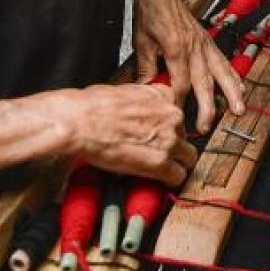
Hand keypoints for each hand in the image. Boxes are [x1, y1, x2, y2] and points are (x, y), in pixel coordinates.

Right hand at [51, 84, 197, 186]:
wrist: (81, 121)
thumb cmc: (93, 105)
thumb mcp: (125, 90)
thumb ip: (143, 100)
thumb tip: (140, 110)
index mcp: (163, 96)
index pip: (178, 114)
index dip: (168, 127)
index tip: (161, 134)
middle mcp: (171, 116)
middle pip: (185, 136)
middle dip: (174, 146)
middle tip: (158, 153)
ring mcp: (168, 140)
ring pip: (188, 158)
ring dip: (176, 164)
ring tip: (161, 169)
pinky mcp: (160, 163)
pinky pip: (178, 176)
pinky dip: (170, 181)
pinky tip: (159, 180)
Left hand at [130, 0, 245, 133]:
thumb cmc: (150, 13)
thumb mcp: (141, 43)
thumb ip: (146, 70)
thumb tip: (146, 92)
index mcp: (176, 49)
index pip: (180, 85)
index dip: (178, 103)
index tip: (176, 119)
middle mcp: (194, 48)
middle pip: (204, 83)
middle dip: (207, 108)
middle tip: (206, 127)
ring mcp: (204, 44)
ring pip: (221, 72)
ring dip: (231, 92)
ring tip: (238, 109)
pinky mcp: (207, 41)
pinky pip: (223, 61)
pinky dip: (233, 75)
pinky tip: (240, 87)